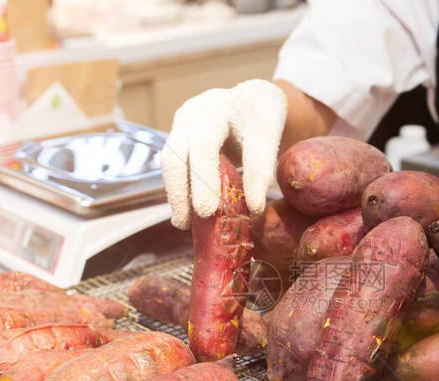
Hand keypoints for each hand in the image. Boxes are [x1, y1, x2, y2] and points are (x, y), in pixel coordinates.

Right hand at [161, 79, 287, 228]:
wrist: (251, 99)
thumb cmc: (261, 119)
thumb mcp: (269, 139)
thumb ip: (261, 171)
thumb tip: (253, 209)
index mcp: (218, 108)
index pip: (203, 146)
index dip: (203, 180)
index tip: (206, 211)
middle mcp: (193, 112)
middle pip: (176, 154)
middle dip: (180, 192)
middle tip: (186, 224)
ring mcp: (181, 122)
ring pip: (169, 160)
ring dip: (176, 193)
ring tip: (184, 222)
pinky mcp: (178, 134)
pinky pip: (173, 164)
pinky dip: (180, 187)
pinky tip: (187, 209)